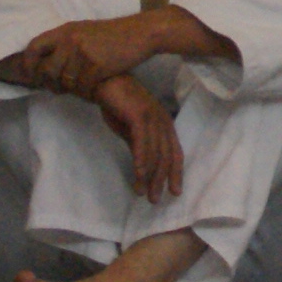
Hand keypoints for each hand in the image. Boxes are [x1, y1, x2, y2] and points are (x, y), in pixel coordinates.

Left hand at [10, 14, 163, 99]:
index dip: (28, 64)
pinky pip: (83, 87)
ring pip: (67, 82)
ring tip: (82, 86)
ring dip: (73, 89)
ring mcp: (83, 53)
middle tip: (59, 89)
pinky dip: (88, 91)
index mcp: (66, 30)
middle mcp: (71, 40)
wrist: (141, 33)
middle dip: (52, 83)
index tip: (32, 76)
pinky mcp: (97, 66)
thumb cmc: (114, 35)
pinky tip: (95, 87)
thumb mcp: (86, 31)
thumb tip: (46, 64)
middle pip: (48, 71)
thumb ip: (66, 43)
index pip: (34, 47)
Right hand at [95, 76, 184, 203]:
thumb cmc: (117, 104)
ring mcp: (153, 116)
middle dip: (162, 180)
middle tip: (155, 200)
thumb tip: (144, 168)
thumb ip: (139, 145)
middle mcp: (163, 120)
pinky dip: (141, 160)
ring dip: (150, 175)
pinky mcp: (140, 114)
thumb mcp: (130, 129)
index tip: (174, 192)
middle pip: (167, 156)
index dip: (176, 173)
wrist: (105, 81)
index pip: (175, 152)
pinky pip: (142, 142)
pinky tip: (137, 175)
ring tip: (144, 193)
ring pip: (155, 152)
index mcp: (164, 124)